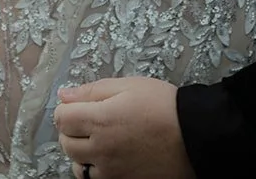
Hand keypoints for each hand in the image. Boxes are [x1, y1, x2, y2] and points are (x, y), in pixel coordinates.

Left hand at [55, 77, 194, 178]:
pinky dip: (95, 168)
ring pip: (77, 165)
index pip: (61, 118)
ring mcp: (110, 170)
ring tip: (99, 141)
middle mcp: (100, 149)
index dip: (67, 109)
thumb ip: (93, 90)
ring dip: (81, 152)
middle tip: (89, 120)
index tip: (78, 105)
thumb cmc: (165, 106)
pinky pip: (95, 178)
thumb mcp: (130, 85)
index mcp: (100, 120)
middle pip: (66, 143)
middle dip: (72, 130)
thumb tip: (65, 95)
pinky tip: (109, 156)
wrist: (194, 135)